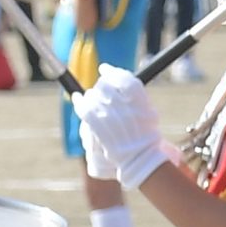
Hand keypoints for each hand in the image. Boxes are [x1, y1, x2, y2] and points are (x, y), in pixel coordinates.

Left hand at [72, 64, 178, 187]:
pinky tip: (77, 99)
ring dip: (91, 95)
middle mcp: (124, 105)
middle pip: (105, 85)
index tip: (104, 69)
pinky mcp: (98, 127)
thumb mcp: (148, 110)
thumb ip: (134, 92)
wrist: (140, 157)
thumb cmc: (145, 135)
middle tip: (100, 89)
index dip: (111, 71)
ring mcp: (110, 115)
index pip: (122, 77)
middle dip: (101, 85)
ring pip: (93, 96)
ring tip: (91, 98)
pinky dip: (79, 102)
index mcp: (139, 99)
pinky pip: (85, 109)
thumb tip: (108, 71)